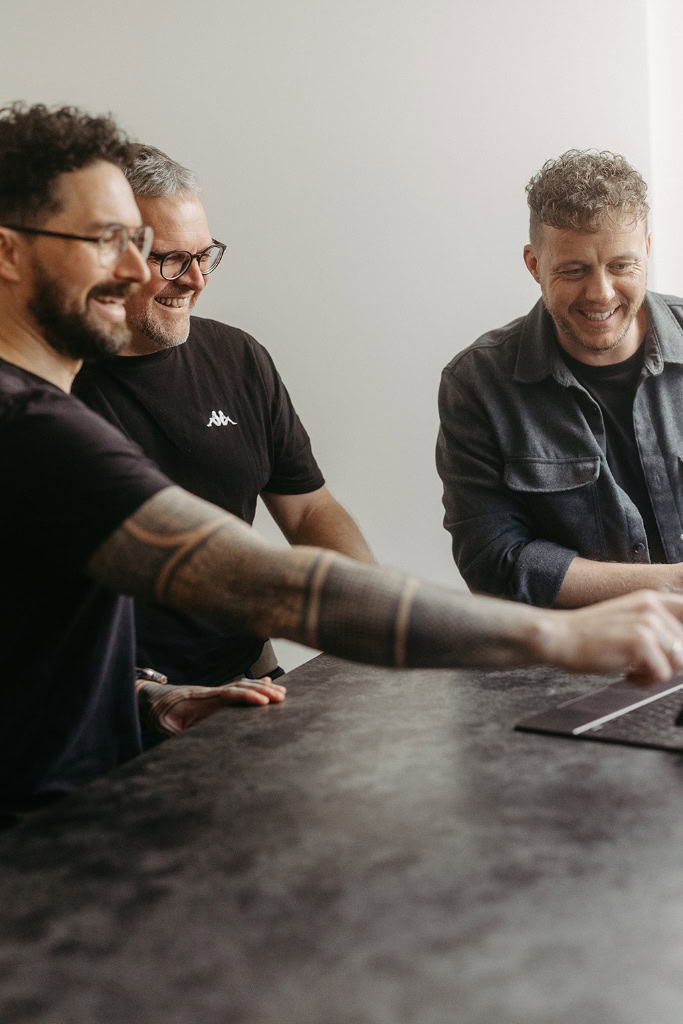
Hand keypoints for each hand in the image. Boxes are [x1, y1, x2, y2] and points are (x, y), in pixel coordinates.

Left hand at [136, 676, 286, 735]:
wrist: (150, 699)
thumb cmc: (158, 715)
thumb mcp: (166, 729)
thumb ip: (180, 736)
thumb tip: (191, 749)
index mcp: (201, 700)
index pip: (229, 695)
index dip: (247, 697)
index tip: (264, 702)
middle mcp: (211, 692)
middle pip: (241, 686)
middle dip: (262, 691)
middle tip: (283, 697)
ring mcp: (214, 691)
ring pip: (241, 685)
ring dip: (261, 687)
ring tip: (281, 691)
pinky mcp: (215, 694)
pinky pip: (237, 687)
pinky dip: (253, 685)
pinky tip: (266, 683)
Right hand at [550, 590, 682, 685]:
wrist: (560, 637)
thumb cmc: (587, 634)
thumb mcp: (627, 620)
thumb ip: (656, 626)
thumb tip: (679, 647)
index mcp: (651, 599)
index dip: (682, 641)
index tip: (671, 653)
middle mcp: (652, 607)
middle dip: (668, 662)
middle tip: (642, 665)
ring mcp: (647, 623)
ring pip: (679, 661)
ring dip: (658, 673)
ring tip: (636, 671)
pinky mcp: (640, 641)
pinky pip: (662, 674)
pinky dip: (645, 682)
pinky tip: (628, 675)